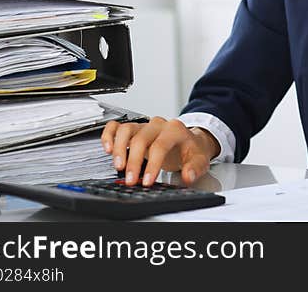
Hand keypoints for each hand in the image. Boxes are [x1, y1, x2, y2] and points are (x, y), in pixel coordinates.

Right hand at [100, 117, 219, 186]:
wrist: (190, 141)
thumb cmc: (192, 150)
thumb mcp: (200, 159)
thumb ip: (195, 168)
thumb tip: (188, 176)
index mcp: (175, 130)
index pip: (160, 145)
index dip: (152, 164)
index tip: (147, 181)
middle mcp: (159, 125)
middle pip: (141, 139)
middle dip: (134, 161)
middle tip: (130, 180)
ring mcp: (145, 125)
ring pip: (126, 129)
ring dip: (119, 148)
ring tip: (118, 166)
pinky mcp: (134, 128)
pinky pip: (117, 126)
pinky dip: (109, 135)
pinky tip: (107, 149)